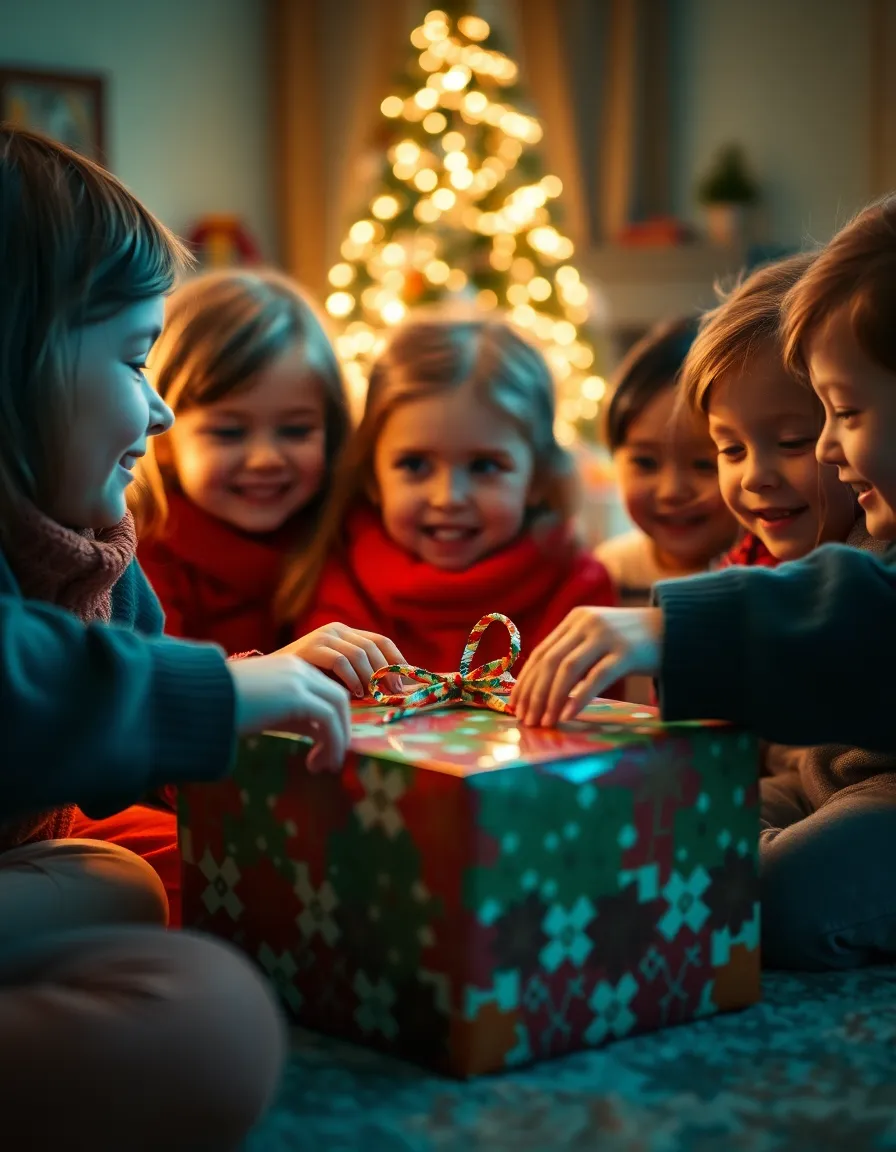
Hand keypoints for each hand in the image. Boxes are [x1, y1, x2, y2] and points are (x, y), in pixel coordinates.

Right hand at [229, 655, 351, 771]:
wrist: (198, 700)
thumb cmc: (226, 709)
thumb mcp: (269, 712)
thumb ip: (298, 719)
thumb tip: (325, 741)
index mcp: (292, 668)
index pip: (328, 692)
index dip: (334, 722)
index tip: (326, 750)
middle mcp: (299, 669)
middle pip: (338, 699)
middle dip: (341, 731)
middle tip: (332, 760)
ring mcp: (297, 680)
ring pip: (337, 709)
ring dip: (337, 741)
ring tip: (326, 766)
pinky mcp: (294, 696)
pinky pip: (328, 720)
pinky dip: (331, 743)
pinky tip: (315, 764)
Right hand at [275, 623, 405, 696]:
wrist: (258, 685)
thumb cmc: (297, 688)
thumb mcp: (333, 680)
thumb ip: (356, 681)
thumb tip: (390, 692)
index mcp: (343, 635)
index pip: (380, 641)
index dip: (398, 660)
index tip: (410, 682)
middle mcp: (335, 630)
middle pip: (374, 646)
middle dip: (389, 671)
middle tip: (396, 694)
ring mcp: (322, 636)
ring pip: (360, 653)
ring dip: (372, 677)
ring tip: (375, 696)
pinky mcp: (309, 648)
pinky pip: (340, 660)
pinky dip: (352, 678)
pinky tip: (354, 694)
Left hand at [511, 607, 663, 726]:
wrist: (676, 628)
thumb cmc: (631, 641)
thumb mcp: (597, 638)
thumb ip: (572, 652)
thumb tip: (540, 687)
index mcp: (575, 619)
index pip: (541, 652)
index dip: (526, 681)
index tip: (515, 705)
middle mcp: (587, 623)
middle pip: (550, 662)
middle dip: (535, 694)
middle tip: (527, 720)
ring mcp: (607, 636)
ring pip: (568, 669)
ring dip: (552, 698)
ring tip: (545, 721)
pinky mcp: (626, 652)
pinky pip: (596, 677)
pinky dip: (579, 696)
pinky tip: (568, 714)